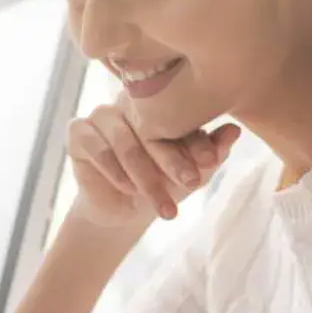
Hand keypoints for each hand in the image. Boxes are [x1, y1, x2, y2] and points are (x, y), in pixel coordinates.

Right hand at [66, 99, 240, 228]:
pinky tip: (128, 188)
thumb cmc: (162, 182)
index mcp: (159, 102)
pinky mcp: (77, 132)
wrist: (125, 211)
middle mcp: (128, 101)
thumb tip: (234, 131)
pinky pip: (96, 147)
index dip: (194, 139)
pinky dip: (114, 170)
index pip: (176, 113)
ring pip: (124, 140)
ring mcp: (101, 114)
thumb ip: (212, 152)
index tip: (209, 164)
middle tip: (189, 184)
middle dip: (170, 159)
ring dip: (143, 174)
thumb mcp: (192, 172)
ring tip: (160, 201)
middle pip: (149, 125)